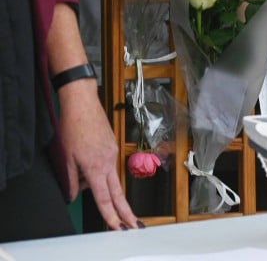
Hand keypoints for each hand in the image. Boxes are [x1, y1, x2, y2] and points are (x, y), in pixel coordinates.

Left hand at [58, 82, 140, 230]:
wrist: (84, 105)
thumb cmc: (74, 127)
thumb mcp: (66, 157)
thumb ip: (71, 180)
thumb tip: (72, 196)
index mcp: (96, 168)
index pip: (104, 198)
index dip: (111, 215)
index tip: (119, 227)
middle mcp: (109, 162)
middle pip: (118, 193)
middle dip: (126, 211)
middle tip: (135, 225)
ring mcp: (113, 154)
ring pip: (109, 178)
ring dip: (100, 183)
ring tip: (80, 163)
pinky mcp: (113, 147)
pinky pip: (108, 166)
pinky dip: (99, 170)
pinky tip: (86, 158)